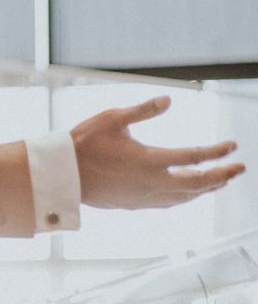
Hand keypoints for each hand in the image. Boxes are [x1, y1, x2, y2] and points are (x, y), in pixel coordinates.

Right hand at [71, 96, 244, 208]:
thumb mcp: (113, 118)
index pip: (194, 157)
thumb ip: (143, 110)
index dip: (216, 152)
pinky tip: (188, 194)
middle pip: (198, 183)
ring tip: (220, 182)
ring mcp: (145, 197)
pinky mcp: (136, 204)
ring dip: (207, 189)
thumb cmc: (85, 142)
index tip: (232, 145)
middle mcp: (153, 183)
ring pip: (186, 197)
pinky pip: (171, 203)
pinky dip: (186, 198)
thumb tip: (169, 99)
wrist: (65, 173)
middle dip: (222, 175)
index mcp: (150, 160)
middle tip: (239, 169)